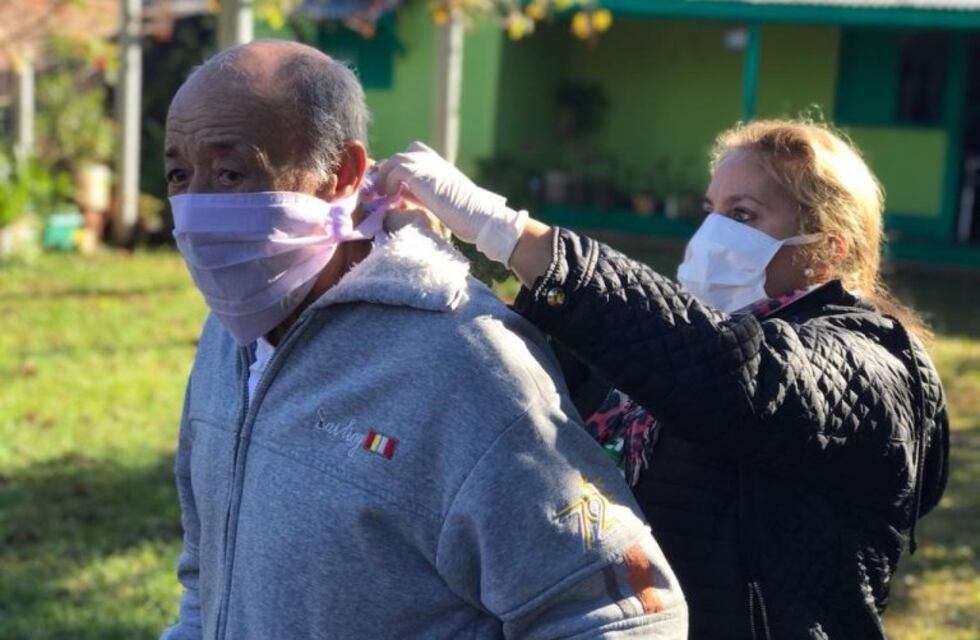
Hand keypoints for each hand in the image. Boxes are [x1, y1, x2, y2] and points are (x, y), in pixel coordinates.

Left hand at [375, 141, 526, 264]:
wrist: (481, 217)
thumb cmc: (466, 217)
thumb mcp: (438, 201)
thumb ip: (420, 194)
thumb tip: (398, 196)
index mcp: (440, 166)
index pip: (412, 155)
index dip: (398, 169)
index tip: (390, 187)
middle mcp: (433, 161)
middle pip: (401, 156)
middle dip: (387, 172)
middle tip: (379, 190)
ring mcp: (427, 165)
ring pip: (394, 160)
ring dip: (384, 178)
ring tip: (380, 195)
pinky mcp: (421, 174)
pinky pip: (394, 170)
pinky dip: (388, 183)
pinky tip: (389, 198)